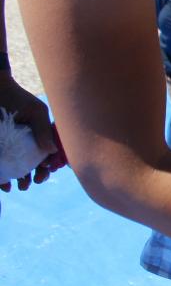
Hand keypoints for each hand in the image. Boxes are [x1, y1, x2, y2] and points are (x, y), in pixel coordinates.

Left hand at [0, 74, 60, 190]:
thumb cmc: (16, 98)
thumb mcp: (36, 112)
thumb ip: (44, 130)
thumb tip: (52, 152)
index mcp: (40, 136)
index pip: (48, 155)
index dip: (49, 166)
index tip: (45, 172)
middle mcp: (27, 143)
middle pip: (33, 165)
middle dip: (34, 177)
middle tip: (31, 183)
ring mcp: (11, 147)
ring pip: (17, 168)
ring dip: (19, 180)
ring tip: (18, 187)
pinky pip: (2, 166)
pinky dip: (2, 178)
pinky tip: (4, 184)